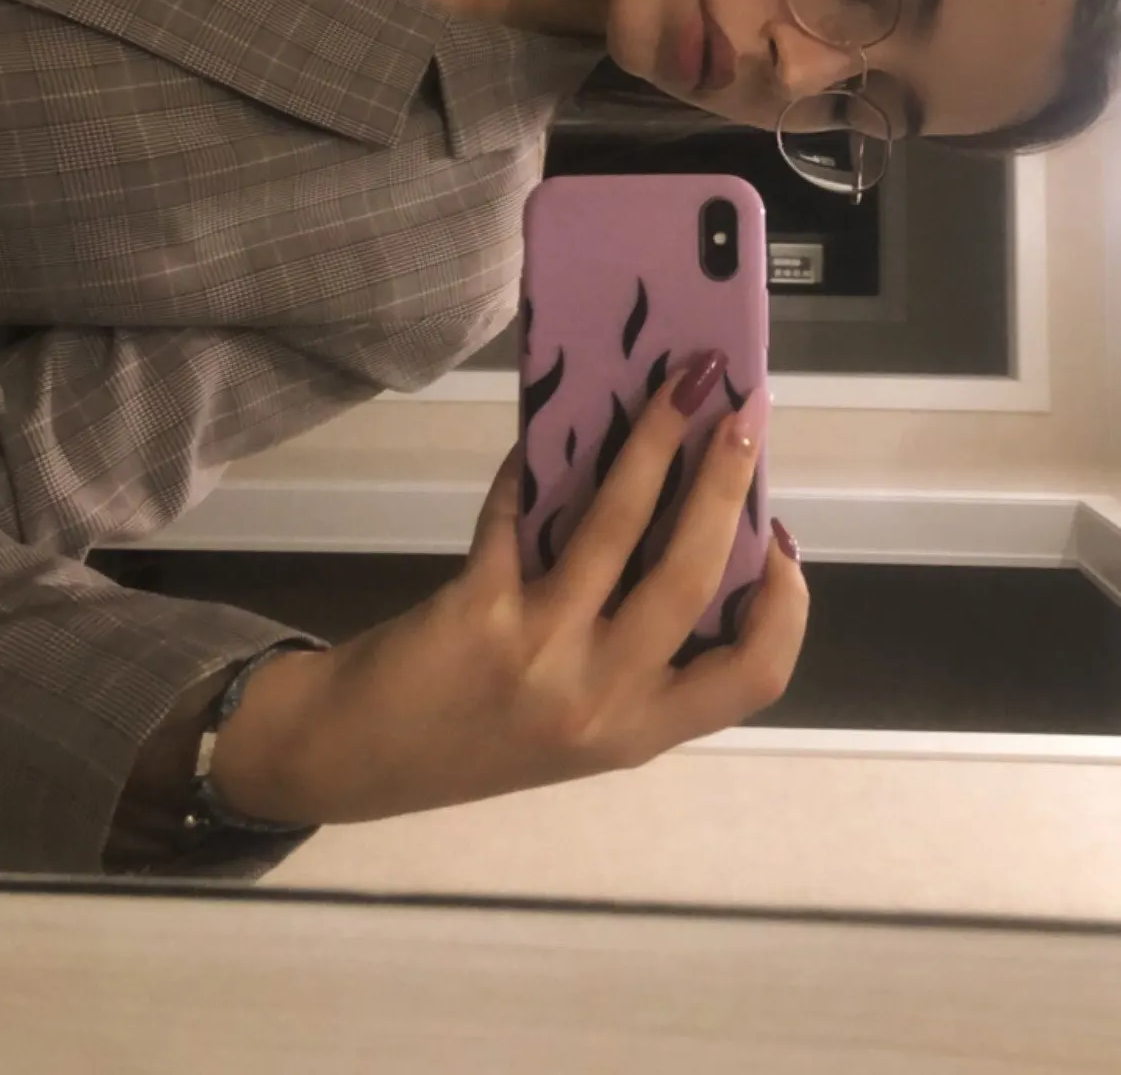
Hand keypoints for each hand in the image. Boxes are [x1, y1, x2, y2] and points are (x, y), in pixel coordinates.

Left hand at [211, 367, 809, 826]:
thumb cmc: (483, 733)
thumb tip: (690, 523)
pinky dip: (537, 463)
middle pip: (691, 577)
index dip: (786, 606)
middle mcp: (601, 700)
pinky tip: (549, 428)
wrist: (358, 759)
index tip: (780, 539)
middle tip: (740, 414)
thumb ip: (637, 647)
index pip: (754, 676)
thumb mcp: (583, 717)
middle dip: (725, 483)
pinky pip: (522, 514)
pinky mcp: (478, 611)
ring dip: (653, 444)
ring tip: (672, 387)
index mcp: (641, 731)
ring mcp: (539, 655)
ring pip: (618, 531)